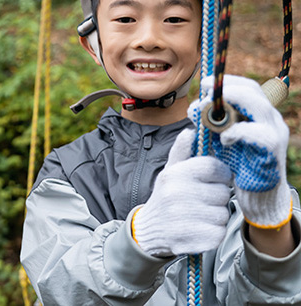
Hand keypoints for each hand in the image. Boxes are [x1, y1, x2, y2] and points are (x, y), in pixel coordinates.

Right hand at [132, 129, 232, 255]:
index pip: (215, 167)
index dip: (219, 174)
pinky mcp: (193, 240)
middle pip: (223, 192)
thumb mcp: (170, 170)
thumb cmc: (166, 196)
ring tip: (199, 214)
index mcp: (175, 174)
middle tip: (201, 199)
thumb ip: (182, 151)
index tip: (213, 179)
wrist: (149, 229)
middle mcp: (178, 195)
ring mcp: (185, 219)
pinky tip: (200, 228)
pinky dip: (213, 232)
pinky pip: (219, 232)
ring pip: (223, 213)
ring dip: (216, 215)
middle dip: (217, 196)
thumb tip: (190, 131)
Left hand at [191, 75, 290, 228]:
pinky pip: (258, 134)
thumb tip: (192, 108)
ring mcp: (275, 133)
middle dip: (226, 90)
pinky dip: (238, 132)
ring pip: (258, 107)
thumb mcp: (219, 140)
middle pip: (253, 92)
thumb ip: (208, 125)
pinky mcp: (273, 151)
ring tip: (210, 114)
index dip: (226, 82)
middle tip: (204, 93)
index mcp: (258, 114)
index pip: (247, 87)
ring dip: (231, 106)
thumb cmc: (239, 167)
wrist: (259, 199)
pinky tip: (224, 139)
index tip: (204, 83)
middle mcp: (270, 120)